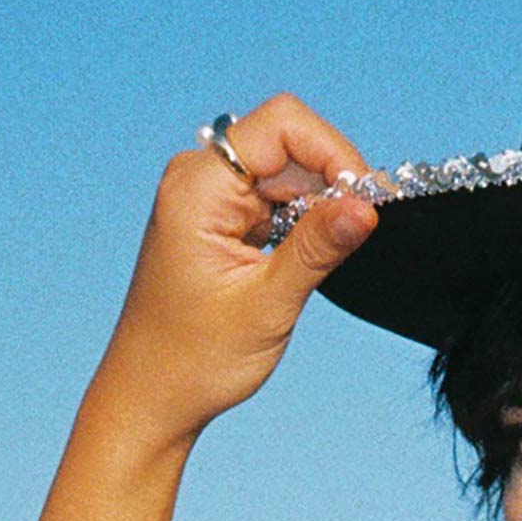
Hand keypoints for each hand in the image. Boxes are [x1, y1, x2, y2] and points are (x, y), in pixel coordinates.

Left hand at [91, 94, 378, 443]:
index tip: (366, 202)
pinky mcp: (221, 220)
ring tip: (327, 259)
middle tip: (361, 233)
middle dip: (332, 181)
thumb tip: (368, 205)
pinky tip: (306, 261)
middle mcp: (199, 179)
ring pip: (287, 172)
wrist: (153, 395)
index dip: (333, 152)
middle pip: (288, 143)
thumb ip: (318, 248)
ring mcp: (209, 198)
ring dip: (319, 207)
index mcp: (198, 187)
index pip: (282, 125)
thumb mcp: (268, 303)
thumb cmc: (196, 358)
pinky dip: (303, 223)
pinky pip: (275, 199)